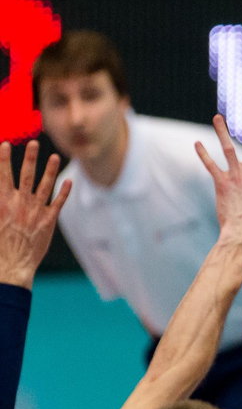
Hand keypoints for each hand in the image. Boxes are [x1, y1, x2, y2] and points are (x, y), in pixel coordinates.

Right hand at [0, 140, 70, 288]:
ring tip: (55, 156)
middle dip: (29, 158)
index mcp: (2, 203)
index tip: (4, 144)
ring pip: (45, 186)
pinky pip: (58, 203)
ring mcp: (36, 212)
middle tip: (34, 142)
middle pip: (26, 175)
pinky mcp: (48, 221)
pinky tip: (68, 181)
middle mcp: (20, 204)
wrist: (12, 265)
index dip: (3, 159)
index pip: (2, 176)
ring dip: (50, 170)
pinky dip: (64, 191)